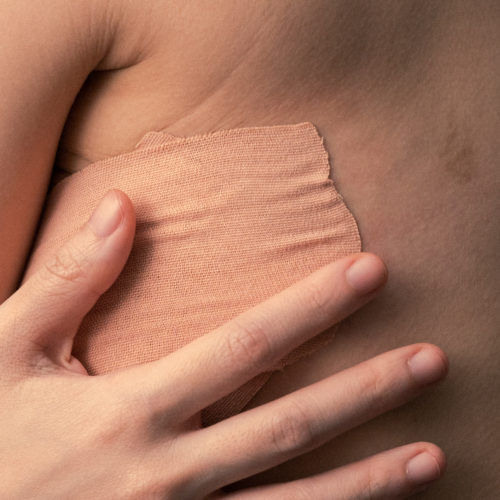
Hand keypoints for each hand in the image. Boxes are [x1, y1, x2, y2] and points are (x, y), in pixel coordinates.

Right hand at [0, 190, 446, 498]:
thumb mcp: (7, 349)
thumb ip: (70, 279)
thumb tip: (122, 205)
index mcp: (133, 411)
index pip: (248, 344)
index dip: (313, 305)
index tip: (367, 271)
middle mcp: (171, 472)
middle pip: (291, 424)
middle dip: (366, 390)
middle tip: (431, 360)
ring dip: (369, 480)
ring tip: (433, 456)